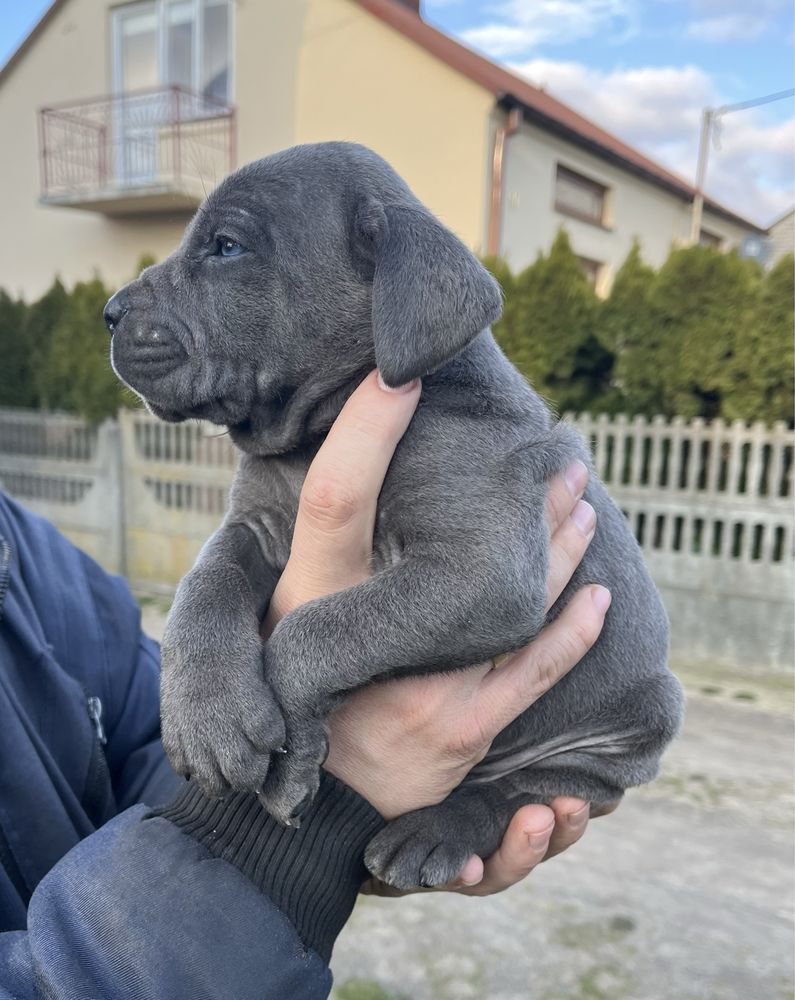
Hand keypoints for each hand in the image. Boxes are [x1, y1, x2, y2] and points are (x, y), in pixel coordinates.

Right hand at [265, 370, 617, 892]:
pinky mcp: (465, 729)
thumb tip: (328, 490)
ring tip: (583, 499)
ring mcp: (428, 688)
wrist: (303, 810)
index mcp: (313, 602)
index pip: (335, 496)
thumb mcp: (270, 630)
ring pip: (514, 601)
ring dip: (557, 545)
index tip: (398, 374)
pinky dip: (572, 629)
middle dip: (518, 494)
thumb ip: (303, 569)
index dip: (363, 430)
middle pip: (459, 544)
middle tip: (556, 448)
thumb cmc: (282, 702)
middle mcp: (374, 638)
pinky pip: (533, 670)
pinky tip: (597, 594)